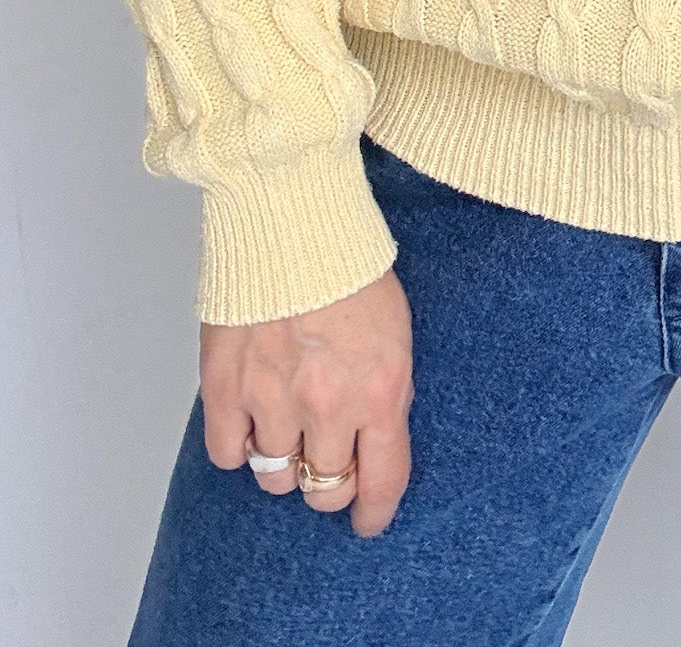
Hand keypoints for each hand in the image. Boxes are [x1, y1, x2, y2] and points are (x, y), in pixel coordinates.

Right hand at [200, 267, 413, 535]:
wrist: (290, 220)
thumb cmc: (348, 264)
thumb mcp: (395, 329)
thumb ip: (385, 388)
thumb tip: (374, 434)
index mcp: (379, 390)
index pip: (382, 481)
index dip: (374, 512)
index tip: (368, 520)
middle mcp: (327, 407)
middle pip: (324, 489)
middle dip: (328, 481)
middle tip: (325, 459)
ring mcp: (271, 401)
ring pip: (274, 478)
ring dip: (282, 462)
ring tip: (285, 428)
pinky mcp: (224, 389)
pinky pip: (228, 455)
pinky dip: (238, 445)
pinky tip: (248, 419)